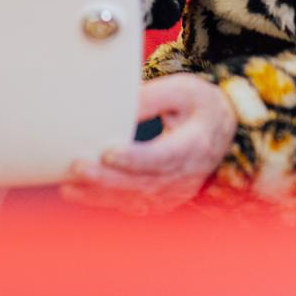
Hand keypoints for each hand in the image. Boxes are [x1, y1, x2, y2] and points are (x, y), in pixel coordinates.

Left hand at [60, 74, 236, 213]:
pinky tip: (80, 194)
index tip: (107, 152)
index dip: (134, 159)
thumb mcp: (183, 90)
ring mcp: (175, 193)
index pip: (162, 158)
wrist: (227, 132)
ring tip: (68, 187)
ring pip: (134, 200)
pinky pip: (132, 206)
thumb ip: (151, 97)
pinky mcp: (163, 200)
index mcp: (194, 146)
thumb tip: (115, 105)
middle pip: (142, 184)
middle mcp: (185, 176)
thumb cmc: (200, 105)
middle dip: (107, 179)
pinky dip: (106, 202)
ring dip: (100, 195)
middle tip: (77, 168)